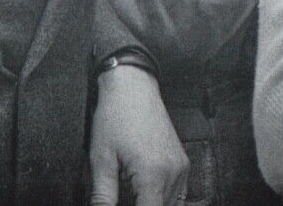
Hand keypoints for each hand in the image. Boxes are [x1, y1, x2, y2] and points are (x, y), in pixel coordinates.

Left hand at [88, 66, 187, 205]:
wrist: (133, 88)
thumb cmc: (116, 117)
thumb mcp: (101, 161)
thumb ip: (103, 197)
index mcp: (153, 175)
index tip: (120, 204)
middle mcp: (173, 172)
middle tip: (121, 194)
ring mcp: (181, 167)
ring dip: (151, 204)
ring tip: (130, 193)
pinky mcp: (182, 162)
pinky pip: (178, 194)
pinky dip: (163, 200)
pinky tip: (144, 194)